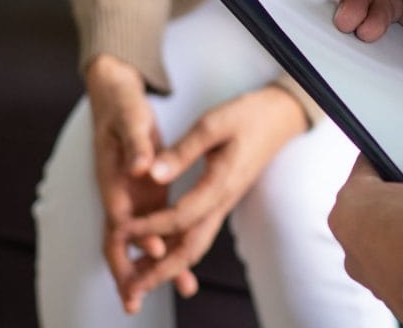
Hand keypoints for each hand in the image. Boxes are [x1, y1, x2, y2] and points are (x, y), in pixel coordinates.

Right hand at [85, 54, 195, 313]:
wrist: (114, 93)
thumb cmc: (122, 104)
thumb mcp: (130, 117)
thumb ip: (136, 143)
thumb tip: (140, 167)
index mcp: (113, 176)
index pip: (122, 215)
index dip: (137, 236)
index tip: (158, 251)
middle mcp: (120, 192)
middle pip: (121, 240)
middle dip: (129, 271)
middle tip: (136, 301)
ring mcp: (132, 195)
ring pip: (139, 240)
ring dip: (153, 266)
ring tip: (180, 288)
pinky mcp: (145, 193)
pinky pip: (153, 228)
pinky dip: (165, 247)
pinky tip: (182, 264)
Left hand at [118, 85, 307, 300]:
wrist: (279, 118)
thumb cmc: (247, 116)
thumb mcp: (212, 124)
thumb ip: (182, 151)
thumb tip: (153, 174)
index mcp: (221, 183)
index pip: (182, 216)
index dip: (150, 226)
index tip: (122, 230)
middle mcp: (223, 201)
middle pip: (191, 247)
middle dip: (161, 269)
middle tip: (133, 286)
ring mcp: (223, 204)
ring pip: (195, 245)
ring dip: (168, 266)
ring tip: (140, 281)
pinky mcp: (220, 201)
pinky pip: (198, 233)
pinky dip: (177, 249)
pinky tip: (160, 254)